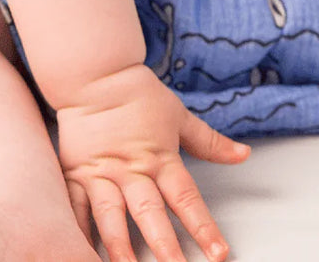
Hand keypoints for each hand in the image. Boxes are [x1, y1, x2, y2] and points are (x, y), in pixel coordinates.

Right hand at [56, 63, 250, 261]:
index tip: (218, 253)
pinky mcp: (75, 175)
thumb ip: (209, 142)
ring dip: (120, 248)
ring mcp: (101, 175)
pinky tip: (82, 253)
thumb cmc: (138, 95)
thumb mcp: (179, 116)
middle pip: (149, 213)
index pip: (186, 198)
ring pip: (110, 218)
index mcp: (160, 158)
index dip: (203, 227)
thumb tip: (243, 154)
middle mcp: (131, 171)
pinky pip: (75, 210)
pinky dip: (78, 233)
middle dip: (164, 246)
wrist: (96, 73)